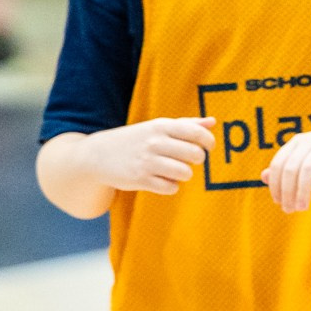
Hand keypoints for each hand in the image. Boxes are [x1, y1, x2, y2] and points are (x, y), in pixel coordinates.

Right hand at [83, 117, 217, 195]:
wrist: (98, 155)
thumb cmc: (134, 140)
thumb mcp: (157, 127)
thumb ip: (186, 124)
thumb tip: (212, 122)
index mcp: (161, 126)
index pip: (197, 133)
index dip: (208, 142)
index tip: (206, 147)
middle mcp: (155, 142)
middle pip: (195, 155)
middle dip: (197, 160)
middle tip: (188, 160)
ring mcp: (147, 162)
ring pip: (185, 173)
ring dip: (184, 175)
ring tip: (174, 171)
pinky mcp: (141, 179)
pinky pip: (171, 188)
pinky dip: (171, 186)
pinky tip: (162, 180)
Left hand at [262, 117, 310, 212]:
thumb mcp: (310, 159)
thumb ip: (288, 167)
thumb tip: (263, 177)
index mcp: (298, 142)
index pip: (278, 164)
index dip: (275, 185)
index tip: (279, 202)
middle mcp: (310, 140)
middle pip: (290, 168)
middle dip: (287, 192)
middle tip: (289, 210)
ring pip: (307, 169)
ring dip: (302, 192)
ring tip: (302, 208)